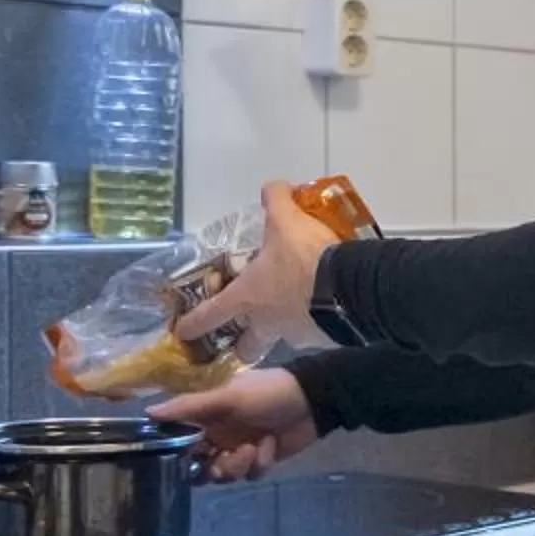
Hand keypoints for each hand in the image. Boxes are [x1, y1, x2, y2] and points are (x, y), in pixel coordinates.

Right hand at [151, 369, 319, 482]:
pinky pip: (250, 474)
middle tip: (221, 460)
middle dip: (211, 468)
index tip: (182, 460)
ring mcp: (239, 447)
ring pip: (225, 474)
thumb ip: (190, 407)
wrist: (313, 400)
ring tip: (253, 448)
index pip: (180, 441)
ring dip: (237, 465)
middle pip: (200, 466)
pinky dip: (260, 463)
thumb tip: (148, 412)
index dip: (178, 454)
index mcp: (206, 416)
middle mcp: (218, 434)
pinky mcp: (260, 459)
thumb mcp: (228, 396)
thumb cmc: (268, 392)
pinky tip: (270, 445)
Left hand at [174, 182, 340, 357]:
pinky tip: (329, 308)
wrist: (351, 287)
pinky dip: (318, 323)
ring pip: (284, 339)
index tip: (183, 332)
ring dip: (286, 329)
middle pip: (247, 348)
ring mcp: (297, 336)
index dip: (192, 324)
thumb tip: (273, 187)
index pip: (209, 316)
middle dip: (242, 347)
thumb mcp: (287, 221)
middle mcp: (267, 324)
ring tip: (300, 310)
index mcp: (247, 298)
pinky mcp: (325, 340)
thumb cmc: (305, 257)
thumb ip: (276, 202)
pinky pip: (315, 333)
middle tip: (246, 337)